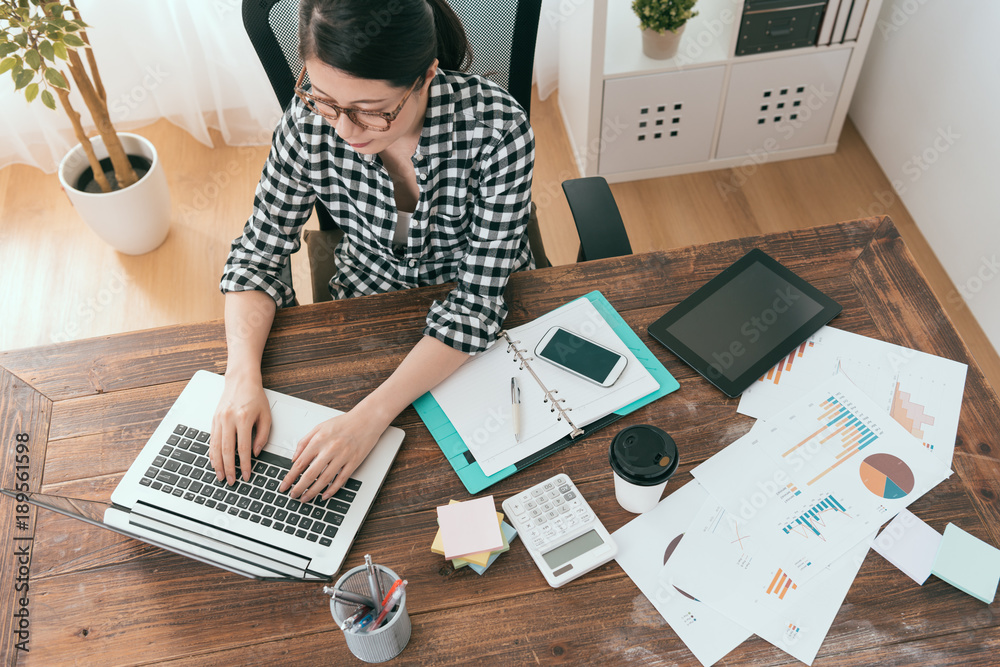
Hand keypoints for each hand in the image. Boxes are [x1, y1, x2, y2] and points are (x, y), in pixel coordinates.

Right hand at [210, 370, 270, 484]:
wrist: (241, 381)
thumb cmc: (255, 397)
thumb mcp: (266, 415)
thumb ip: (262, 435)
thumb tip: (255, 453)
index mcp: (243, 418)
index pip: (243, 448)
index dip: (244, 464)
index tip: (246, 475)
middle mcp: (228, 419)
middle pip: (226, 450)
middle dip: (229, 468)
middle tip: (231, 481)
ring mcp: (219, 420)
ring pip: (215, 447)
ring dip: (217, 464)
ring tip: (221, 476)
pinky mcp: (213, 420)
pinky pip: (211, 440)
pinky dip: (212, 454)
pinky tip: (214, 463)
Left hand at [279, 407, 386, 501]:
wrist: (366, 419)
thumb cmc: (343, 423)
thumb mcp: (319, 427)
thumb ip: (304, 442)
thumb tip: (294, 458)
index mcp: (319, 440)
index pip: (300, 463)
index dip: (290, 477)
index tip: (284, 485)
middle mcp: (329, 449)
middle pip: (310, 474)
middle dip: (299, 488)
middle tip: (293, 495)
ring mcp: (342, 457)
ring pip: (324, 479)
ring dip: (313, 492)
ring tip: (306, 498)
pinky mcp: (353, 462)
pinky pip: (341, 479)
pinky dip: (332, 490)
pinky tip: (325, 495)